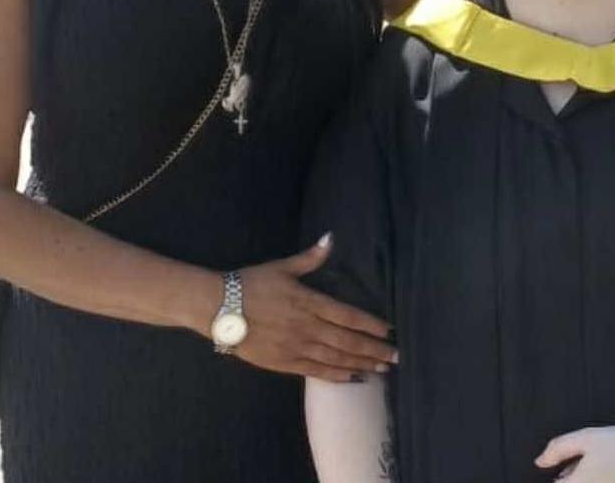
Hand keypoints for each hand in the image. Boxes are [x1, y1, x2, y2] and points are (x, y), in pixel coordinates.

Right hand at [234, 234, 396, 381]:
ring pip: (334, 358)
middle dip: (373, 349)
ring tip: (382, 369)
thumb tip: (330, 238)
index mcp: (307, 301)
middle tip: (395, 356)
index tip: (389, 330)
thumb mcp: (281, 267)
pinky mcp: (283, 362)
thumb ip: (309, 258)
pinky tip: (352, 378)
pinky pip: (315, 371)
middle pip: (346, 340)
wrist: (218, 309)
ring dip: (360, 364)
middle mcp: (305, 326)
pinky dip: (336, 375)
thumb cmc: (251, 283)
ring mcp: (295, 347)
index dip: (370, 324)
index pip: (347, 315)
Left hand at [535, 425, 614, 482]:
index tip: (565, 470)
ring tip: (599, 471)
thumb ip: (558, 449)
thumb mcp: (586, 438)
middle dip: (572, 479)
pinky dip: (605, 482)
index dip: (559, 477)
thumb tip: (540, 462)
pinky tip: (613, 475)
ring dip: (588, 481)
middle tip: (578, 468)